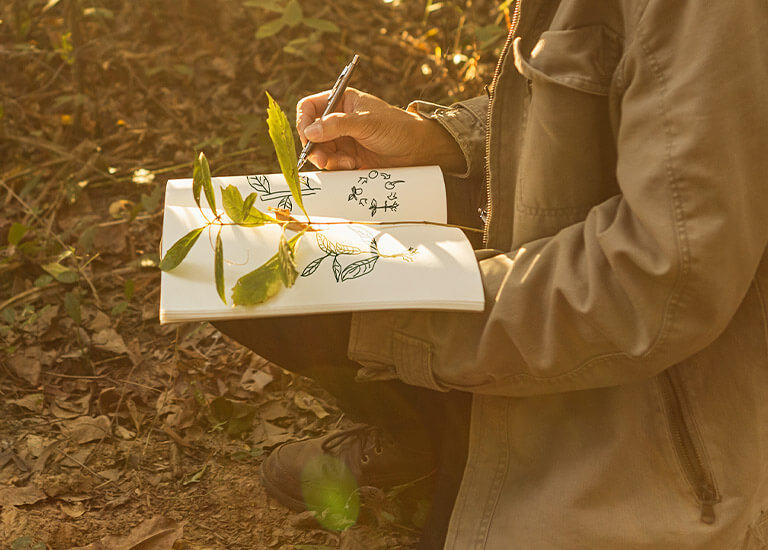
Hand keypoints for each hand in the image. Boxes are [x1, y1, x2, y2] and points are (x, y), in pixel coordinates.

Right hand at [296, 88, 465, 171]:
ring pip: (321, 152)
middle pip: (311, 134)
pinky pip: (333, 165)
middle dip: (315, 148)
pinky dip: (338, 168)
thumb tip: (309, 132)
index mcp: (341, 102)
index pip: (309, 108)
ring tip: (347, 163)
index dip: (304, 122)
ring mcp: (344, 140)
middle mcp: (339, 121)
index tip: (308, 138)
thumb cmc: (396, 127)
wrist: (418, 150)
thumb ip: (337, 126)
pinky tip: (353, 166)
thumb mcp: (366, 122)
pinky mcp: (350, 158)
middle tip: (323, 160)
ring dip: (328, 160)